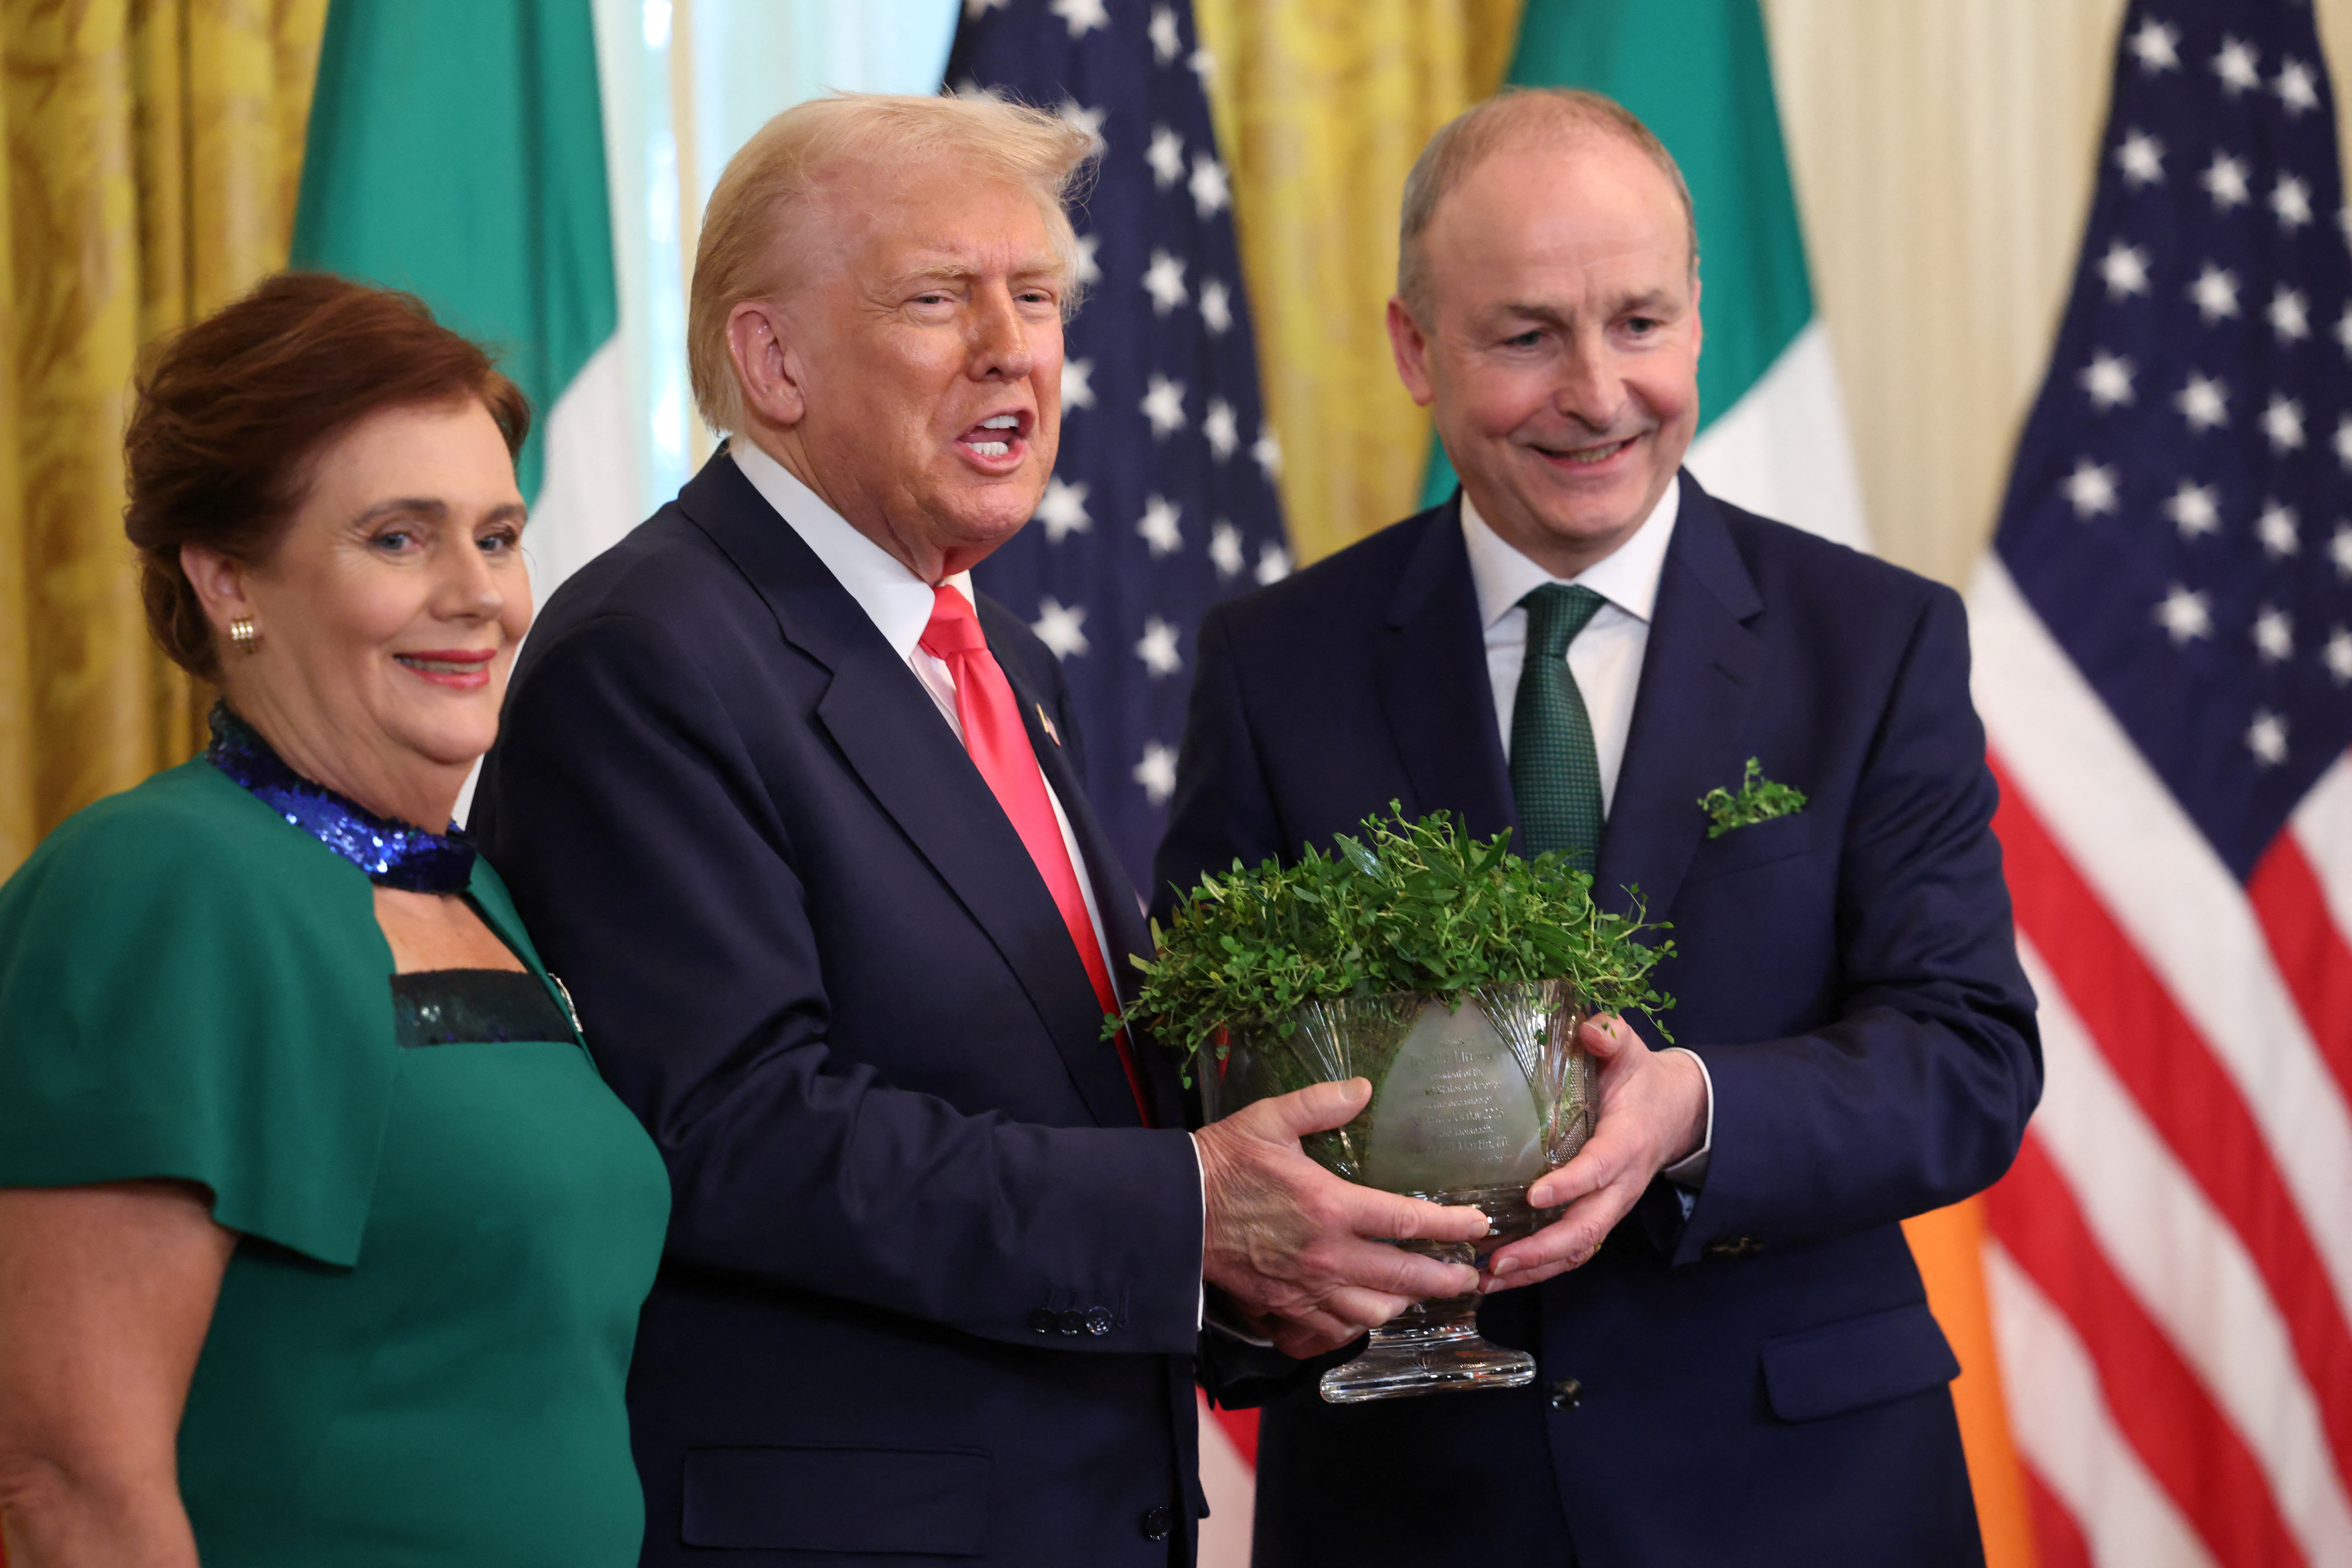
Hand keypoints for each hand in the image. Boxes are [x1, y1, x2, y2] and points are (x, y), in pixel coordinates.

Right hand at [1195, 1078, 1489, 1358]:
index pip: (1408, 1222)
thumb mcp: (1270, 1118)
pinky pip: (1336, 1329)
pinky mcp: (1286, 1308)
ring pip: (1374, 1311)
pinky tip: (1368, 1311)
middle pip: (1405, 1277)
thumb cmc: (1223, 1162)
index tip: (1478, 1226)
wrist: (1175, 1211)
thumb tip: (1362, 1087)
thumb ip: (1321, 1102)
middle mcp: (1327, 1255)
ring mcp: (1308, 1287)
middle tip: (1471, 1276)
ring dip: (1404, 1302)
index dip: (1451, 1226)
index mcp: (1331, 1206)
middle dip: (1446, 1278)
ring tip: (1420, 1291)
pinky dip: (1360, 1324)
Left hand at [1481, 1015, 1706, 1291]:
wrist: (1677, 1109)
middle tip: (1498, 1259)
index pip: (1599, 1169)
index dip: (1570, 1185)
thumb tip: (1591, 1028)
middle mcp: (1621, 1184)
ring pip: (1578, 1248)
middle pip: (1587, 1227)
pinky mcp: (1598, 1215)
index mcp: (1627, 1142)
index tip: (1534, 1196)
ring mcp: (1610, 1205)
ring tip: (1488, 1279)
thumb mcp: (1631, 1050)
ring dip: (1536, 1268)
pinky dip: (1540, 1267)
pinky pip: (1573, 1250)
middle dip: (1543, 1249)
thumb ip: (1612, 1038)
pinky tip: (1502, 1275)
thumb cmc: (1642, 1079)